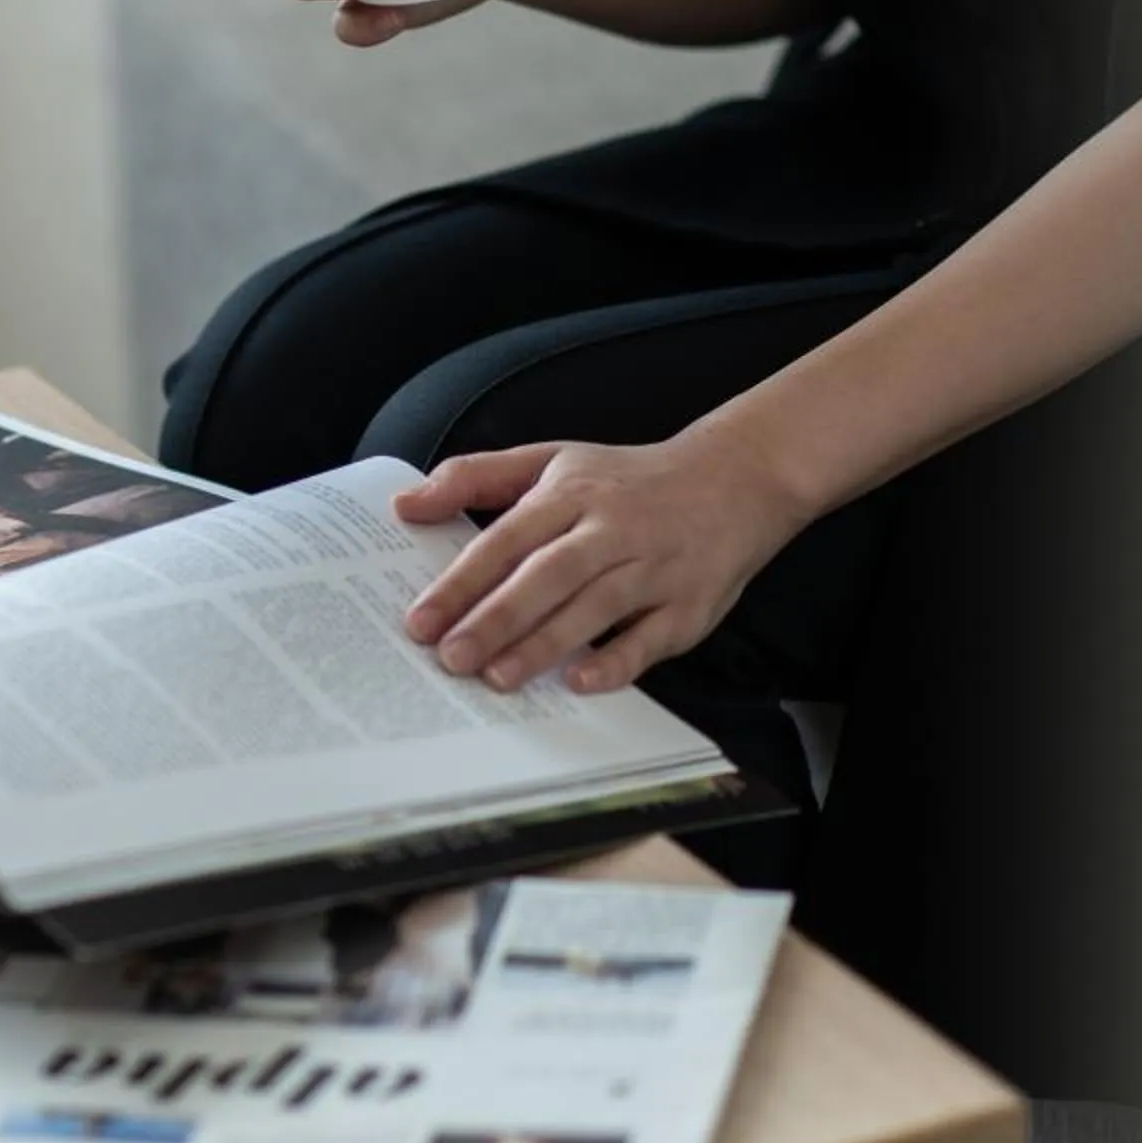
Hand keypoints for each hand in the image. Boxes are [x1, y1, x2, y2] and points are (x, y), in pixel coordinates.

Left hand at [392, 430, 810, 694]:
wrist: (737, 478)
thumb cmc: (627, 480)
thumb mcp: (551, 461)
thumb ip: (475, 478)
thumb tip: (405, 506)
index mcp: (572, 494)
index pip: (507, 539)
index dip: (462, 582)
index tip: (419, 622)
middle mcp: (612, 530)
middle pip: (548, 575)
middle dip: (496, 618)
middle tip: (451, 658)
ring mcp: (654, 568)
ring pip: (595, 607)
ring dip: (546, 644)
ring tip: (498, 678)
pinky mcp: (690, 605)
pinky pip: (651, 639)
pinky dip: (617, 661)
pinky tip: (579, 681)